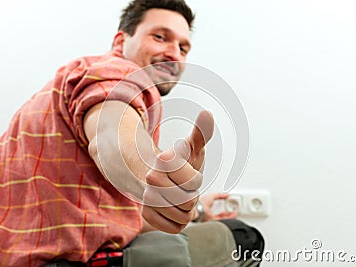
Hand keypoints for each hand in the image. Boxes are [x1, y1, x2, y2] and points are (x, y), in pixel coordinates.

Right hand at [142, 111, 213, 233]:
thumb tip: (208, 113)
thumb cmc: (183, 164)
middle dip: (192, 196)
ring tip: (179, 197)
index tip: (187, 172)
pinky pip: (175, 228)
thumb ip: (202, 132)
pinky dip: (179, 222)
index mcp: (164, 160)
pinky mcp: (147, 216)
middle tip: (184, 187)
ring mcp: (146, 198)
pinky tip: (173, 210)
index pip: (194, 182)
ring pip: (184, 217)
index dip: (196, 179)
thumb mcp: (194, 148)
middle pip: (189, 202)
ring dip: (187, 210)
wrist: (164, 180)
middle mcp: (150, 178)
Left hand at [199, 193, 237, 220]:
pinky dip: (229, 218)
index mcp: (208, 210)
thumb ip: (219, 195)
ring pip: (222, 220)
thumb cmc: (201, 202)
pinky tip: (233, 215)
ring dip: (229, 217)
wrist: (198, 208)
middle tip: (233, 212)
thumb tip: (226, 194)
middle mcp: (210, 216)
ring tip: (235, 213)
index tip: (228, 207)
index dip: (223, 209)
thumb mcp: (211, 196)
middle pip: (221, 216)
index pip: (217, 211)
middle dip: (228, 215)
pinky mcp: (213, 222)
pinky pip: (223, 221)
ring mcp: (212, 220)